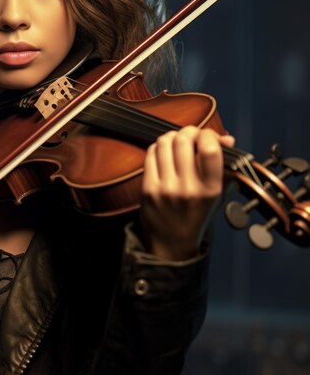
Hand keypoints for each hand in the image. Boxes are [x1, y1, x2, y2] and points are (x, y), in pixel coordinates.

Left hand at [140, 126, 234, 260]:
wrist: (171, 242)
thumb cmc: (196, 214)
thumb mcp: (217, 194)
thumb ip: (223, 165)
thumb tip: (226, 138)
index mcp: (210, 190)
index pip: (209, 150)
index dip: (208, 135)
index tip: (208, 137)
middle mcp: (188, 188)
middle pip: (183, 141)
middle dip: (188, 132)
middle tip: (191, 136)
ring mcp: (165, 188)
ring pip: (164, 143)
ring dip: (171, 137)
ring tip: (177, 143)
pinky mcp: (147, 188)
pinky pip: (150, 154)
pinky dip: (158, 148)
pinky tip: (163, 154)